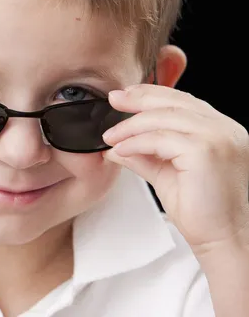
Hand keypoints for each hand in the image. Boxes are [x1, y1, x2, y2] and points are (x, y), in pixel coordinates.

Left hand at [102, 84, 248, 255]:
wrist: (223, 239)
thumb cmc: (201, 211)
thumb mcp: (166, 173)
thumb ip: (144, 155)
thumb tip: (115, 145)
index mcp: (220, 129)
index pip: (181, 100)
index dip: (150, 94)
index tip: (123, 96)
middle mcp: (223, 128)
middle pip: (173, 101)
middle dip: (138, 98)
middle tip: (112, 100)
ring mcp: (218, 137)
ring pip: (164, 117)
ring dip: (130, 126)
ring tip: (110, 136)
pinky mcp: (206, 151)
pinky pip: (161, 138)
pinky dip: (136, 142)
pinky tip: (121, 150)